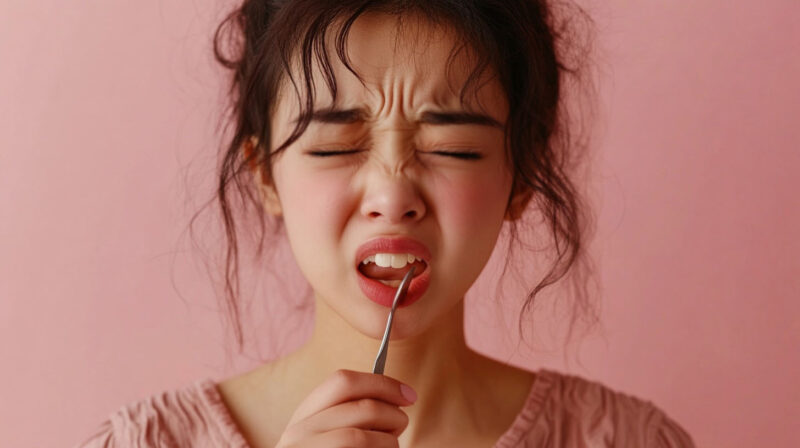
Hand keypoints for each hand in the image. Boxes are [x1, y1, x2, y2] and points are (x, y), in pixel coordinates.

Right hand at [274, 369, 416, 447]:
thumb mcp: (326, 434)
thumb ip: (350, 415)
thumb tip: (400, 397)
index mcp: (303, 415)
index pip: (344, 381)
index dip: (382, 384)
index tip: (409, 395)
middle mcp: (298, 433)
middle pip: (362, 408)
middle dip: (393, 416)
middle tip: (399, 429)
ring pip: (362, 437)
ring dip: (390, 442)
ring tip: (390, 447)